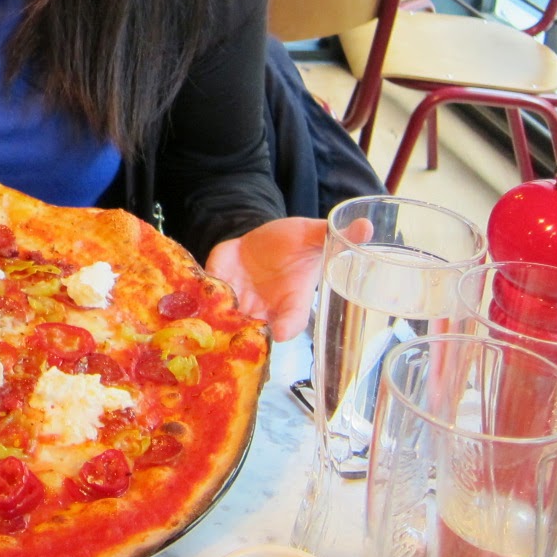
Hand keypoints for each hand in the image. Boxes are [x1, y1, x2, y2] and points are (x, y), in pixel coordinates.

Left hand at [203, 215, 369, 341]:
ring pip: (226, 319)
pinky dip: (199, 296)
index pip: (291, 323)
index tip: (279, 331)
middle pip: (254, 329)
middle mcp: (264, 309)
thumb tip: (366, 226)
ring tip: (210, 311)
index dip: (285, 327)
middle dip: (244, 329)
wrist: (262, 237)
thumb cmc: (293, 242)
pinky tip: (191, 292)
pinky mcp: (216, 288)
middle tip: (236, 322)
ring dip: (217, 317)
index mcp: (292, 302)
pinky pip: (205, 298)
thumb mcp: (312, 235)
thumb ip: (331, 236)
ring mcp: (238, 302)